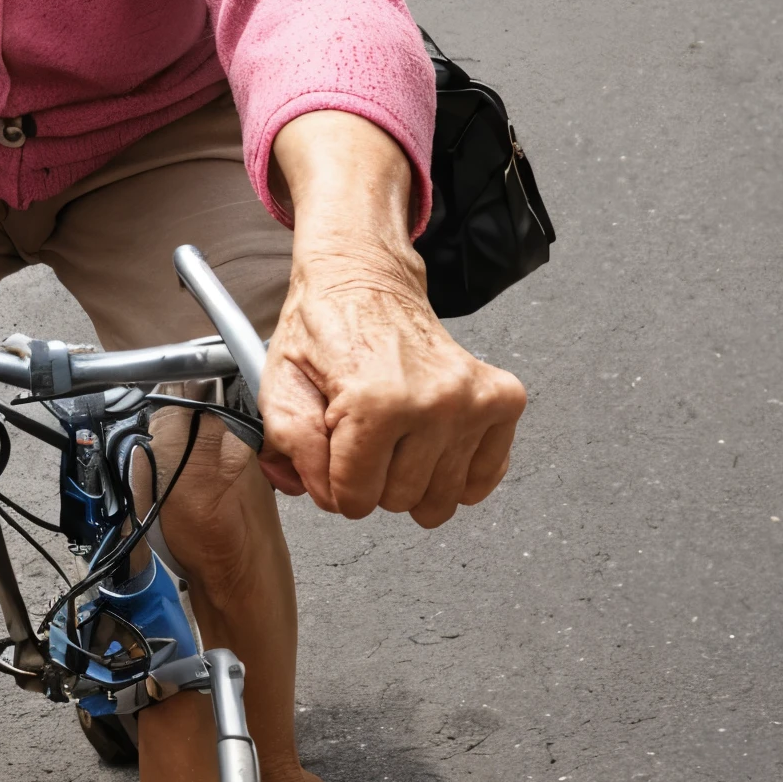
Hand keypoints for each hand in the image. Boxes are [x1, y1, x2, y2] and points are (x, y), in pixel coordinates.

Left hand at [259, 254, 523, 522]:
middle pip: (399, 502)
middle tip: (365, 434)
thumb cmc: (324, 330)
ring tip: (397, 434)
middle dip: (374, 479)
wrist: (366, 280)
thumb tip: (327, 497)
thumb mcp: (280, 385)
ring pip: (442, 499)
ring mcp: (473, 401)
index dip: (336, 484)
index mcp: (374, 401)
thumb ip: (293, 450)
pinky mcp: (501, 399)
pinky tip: (433, 442)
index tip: (335, 453)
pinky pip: (483, 479)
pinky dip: (457, 474)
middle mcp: (432, 402)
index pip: (354, 499)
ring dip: (414, 479)